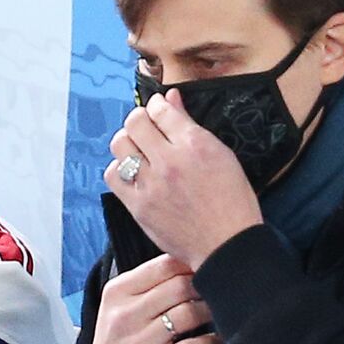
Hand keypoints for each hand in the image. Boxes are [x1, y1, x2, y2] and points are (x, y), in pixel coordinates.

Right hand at [78, 254, 222, 343]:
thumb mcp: (118, 310)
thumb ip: (146, 286)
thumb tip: (190, 260)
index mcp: (117, 293)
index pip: (163, 265)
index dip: (192, 263)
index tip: (205, 270)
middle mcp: (125, 314)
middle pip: (180, 286)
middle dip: (205, 287)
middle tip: (219, 292)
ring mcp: (138, 342)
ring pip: (189, 313)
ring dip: (211, 313)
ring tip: (219, 315)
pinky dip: (212, 342)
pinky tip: (216, 341)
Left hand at [105, 88, 263, 270]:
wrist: (226, 244)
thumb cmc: (231, 202)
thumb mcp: (221, 155)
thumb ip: (191, 125)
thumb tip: (171, 100)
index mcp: (195, 144)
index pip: (160, 109)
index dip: (157, 105)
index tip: (157, 109)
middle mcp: (170, 161)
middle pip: (134, 122)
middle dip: (139, 120)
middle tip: (146, 129)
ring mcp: (151, 184)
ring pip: (119, 145)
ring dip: (127, 142)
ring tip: (138, 150)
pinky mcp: (139, 205)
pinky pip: (113, 175)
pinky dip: (119, 169)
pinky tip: (132, 173)